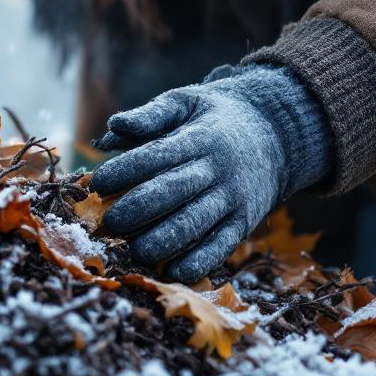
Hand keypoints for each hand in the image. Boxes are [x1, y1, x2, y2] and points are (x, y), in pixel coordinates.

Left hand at [89, 66, 329, 282]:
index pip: (157, 156)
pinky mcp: (244, 222)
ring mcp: (232, 199)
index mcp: (198, 139)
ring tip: (133, 251)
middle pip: (174, 192)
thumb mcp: (186, 103)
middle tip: (109, 224)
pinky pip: (221, 246)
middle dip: (139, 210)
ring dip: (163, 241)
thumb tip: (113, 125)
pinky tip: (173, 271)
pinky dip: (198, 262)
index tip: (97, 183)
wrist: (277, 133)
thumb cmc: (214, 119)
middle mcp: (216, 170)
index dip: (125, 170)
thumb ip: (150, 116)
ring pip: (195, 223)